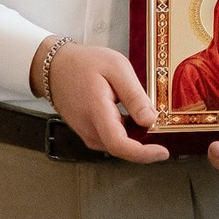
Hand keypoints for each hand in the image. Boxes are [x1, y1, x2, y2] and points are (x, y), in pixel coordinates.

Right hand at [45, 38, 168, 162]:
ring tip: (141, 112)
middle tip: (160, 124)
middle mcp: (89, 128)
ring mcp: (86, 133)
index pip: (119, 144)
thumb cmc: (84, 64)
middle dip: (145, 142)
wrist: (55, 67)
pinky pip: (111, 139)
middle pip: (122, 148)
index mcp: (96, 111)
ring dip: (135, 136)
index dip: (143, 154)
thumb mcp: (116, 68)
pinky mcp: (87, 133)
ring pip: (118, 144)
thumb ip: (134, 95)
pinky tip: (130, 115)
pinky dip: (126, 132)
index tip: (163, 152)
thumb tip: (150, 120)